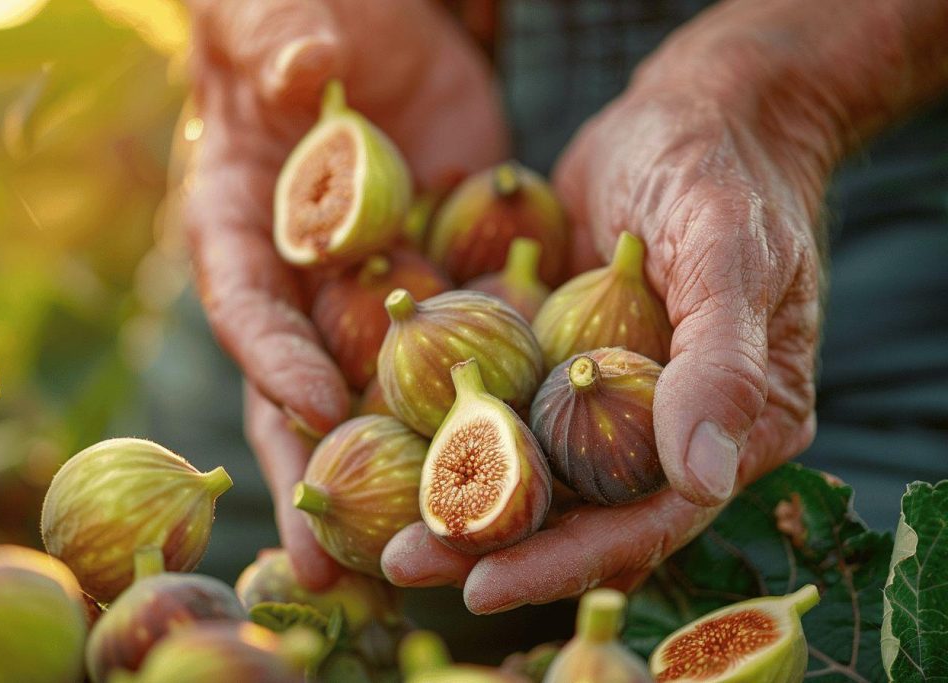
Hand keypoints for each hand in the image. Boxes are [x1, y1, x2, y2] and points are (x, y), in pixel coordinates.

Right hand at [184, 0, 507, 587]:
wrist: (380, 35)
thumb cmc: (309, 18)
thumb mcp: (284, 20)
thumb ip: (282, 43)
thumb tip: (301, 68)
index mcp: (243, 230)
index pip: (249, 303)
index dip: (272, 356)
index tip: (309, 408)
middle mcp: (302, 283)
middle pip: (303, 391)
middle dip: (314, 478)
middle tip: (324, 569)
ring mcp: (371, 297)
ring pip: (379, 398)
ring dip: (394, 478)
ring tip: (413, 560)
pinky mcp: (437, 289)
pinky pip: (457, 354)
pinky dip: (470, 414)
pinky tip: (501, 476)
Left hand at [382, 65, 825, 611]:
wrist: (686, 111)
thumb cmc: (723, 173)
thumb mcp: (729, 253)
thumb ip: (723, 364)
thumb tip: (699, 479)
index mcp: (729, 426)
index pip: (647, 517)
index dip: (568, 559)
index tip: (483, 588)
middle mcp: (665, 427)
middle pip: (578, 507)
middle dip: (493, 543)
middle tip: (405, 566)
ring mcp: (606, 393)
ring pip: (530, 464)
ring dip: (460, 496)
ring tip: (382, 531)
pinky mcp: (556, 355)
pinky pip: (503, 401)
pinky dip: (453, 428)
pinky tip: (384, 445)